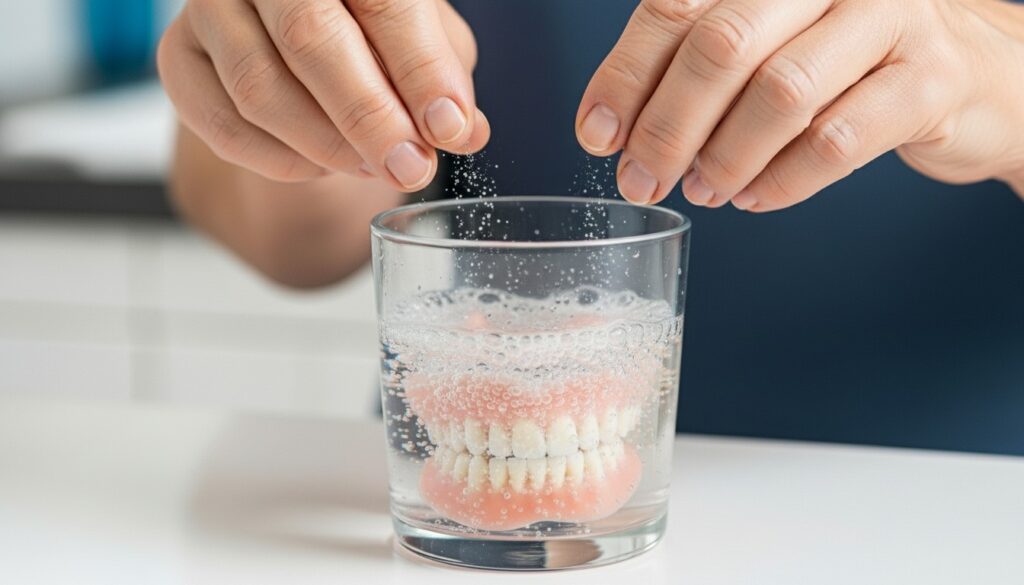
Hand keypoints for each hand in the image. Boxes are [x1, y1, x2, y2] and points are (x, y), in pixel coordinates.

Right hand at [158, 0, 488, 189]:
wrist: (289, 34)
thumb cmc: (368, 28)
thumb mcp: (422, 40)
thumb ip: (443, 77)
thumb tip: (465, 129)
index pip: (383, 3)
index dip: (420, 71)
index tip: (449, 129)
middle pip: (309, 38)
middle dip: (370, 117)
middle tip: (410, 167)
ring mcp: (210, 7)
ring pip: (259, 88)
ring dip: (326, 146)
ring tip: (373, 166)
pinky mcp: (179, 59)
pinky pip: (223, 125)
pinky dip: (281, 160)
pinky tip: (320, 165)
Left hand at [578, 0, 1023, 210]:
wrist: (972, 73)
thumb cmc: (845, 61)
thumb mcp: (766, 45)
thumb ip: (693, 70)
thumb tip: (611, 130)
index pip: (677, 5)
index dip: (626, 75)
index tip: (597, 135)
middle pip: (723, 46)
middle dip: (667, 127)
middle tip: (641, 181)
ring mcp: (888, 17)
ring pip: (780, 93)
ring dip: (725, 157)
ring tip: (703, 191)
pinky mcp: (928, 78)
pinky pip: (837, 140)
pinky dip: (783, 180)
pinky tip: (755, 197)